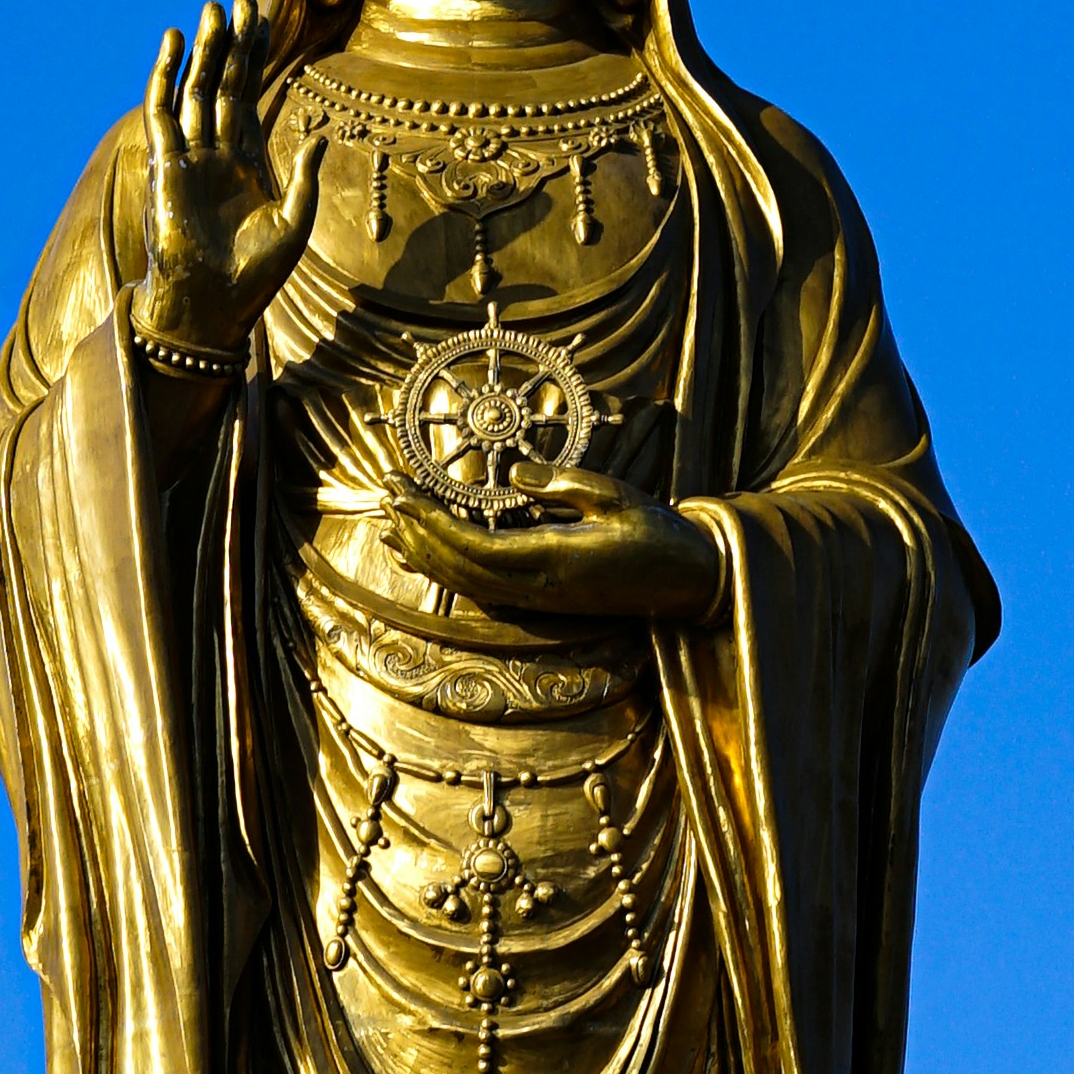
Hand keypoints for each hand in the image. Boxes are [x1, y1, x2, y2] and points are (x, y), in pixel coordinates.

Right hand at [136, 0, 322, 362]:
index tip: (261, 19)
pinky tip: (172, 43)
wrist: (214, 307)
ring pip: (194, 90)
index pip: (249, 96)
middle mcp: (216, 153)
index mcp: (246, 163)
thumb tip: (317, 135)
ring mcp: (189, 157)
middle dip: (232, 43)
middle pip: (223, 84)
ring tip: (211, 9)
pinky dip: (164, 76)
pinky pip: (162, 112)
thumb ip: (304, 178)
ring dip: (203, 50)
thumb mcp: (294, 222)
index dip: (255, 59)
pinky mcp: (166, 165)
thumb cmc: (255, 276)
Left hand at [388, 471, 723, 623]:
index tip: (405, 492)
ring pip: (465, 584)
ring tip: (392, 522)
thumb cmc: (656, 533)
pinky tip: (425, 557)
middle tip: (387, 494)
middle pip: (459, 568)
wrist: (686, 581)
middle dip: (416, 532)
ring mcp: (538, 600)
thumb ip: (564, 484)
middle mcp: (538, 588)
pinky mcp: (541, 602)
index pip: (475, 546)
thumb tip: (515, 472)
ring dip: (424, 553)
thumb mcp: (615, 497)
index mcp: (555, 560)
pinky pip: (481, 590)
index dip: (433, 522)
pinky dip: (446, 571)